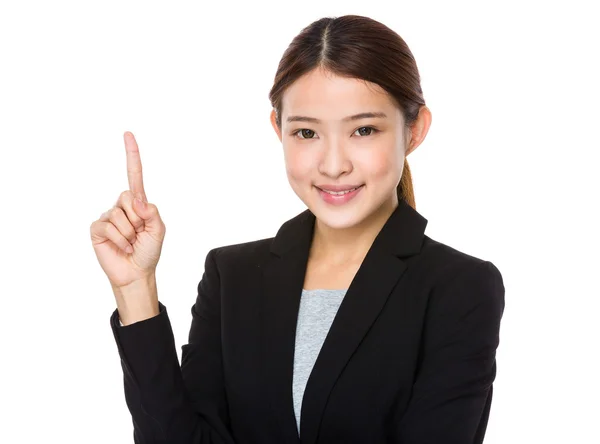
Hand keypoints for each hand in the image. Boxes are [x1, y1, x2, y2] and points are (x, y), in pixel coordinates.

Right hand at [90, 131, 165, 289]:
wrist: (135, 273)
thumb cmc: (148, 251)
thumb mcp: (159, 230)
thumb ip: (152, 212)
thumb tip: (138, 200)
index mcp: (138, 203)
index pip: (135, 176)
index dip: (132, 155)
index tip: (128, 134)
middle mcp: (122, 206)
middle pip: (129, 197)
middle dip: (138, 219)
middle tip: (139, 234)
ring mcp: (108, 216)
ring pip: (120, 215)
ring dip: (130, 233)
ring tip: (131, 243)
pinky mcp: (97, 228)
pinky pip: (108, 226)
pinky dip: (119, 239)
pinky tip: (120, 246)